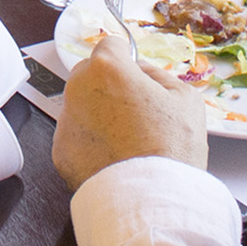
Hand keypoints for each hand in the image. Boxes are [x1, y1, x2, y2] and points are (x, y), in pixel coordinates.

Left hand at [52, 29, 206, 189]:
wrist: (151, 200)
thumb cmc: (171, 149)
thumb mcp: (185, 98)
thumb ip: (158, 75)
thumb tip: (143, 71)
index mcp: (108, 68)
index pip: (110, 45)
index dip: (126, 59)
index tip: (134, 72)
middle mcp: (79, 89)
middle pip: (90, 74)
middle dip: (109, 85)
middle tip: (136, 110)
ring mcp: (66, 121)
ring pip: (81, 105)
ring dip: (98, 114)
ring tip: (127, 139)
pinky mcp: (60, 151)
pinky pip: (75, 136)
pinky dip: (89, 142)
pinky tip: (114, 156)